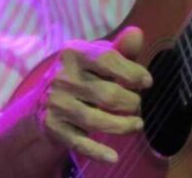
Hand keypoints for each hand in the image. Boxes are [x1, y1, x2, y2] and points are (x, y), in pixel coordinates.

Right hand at [36, 26, 152, 163]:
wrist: (44, 100)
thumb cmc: (83, 74)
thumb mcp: (98, 57)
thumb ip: (120, 48)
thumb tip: (138, 34)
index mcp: (73, 53)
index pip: (108, 60)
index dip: (133, 73)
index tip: (147, 82)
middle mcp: (61, 78)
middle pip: (108, 95)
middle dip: (131, 102)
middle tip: (137, 105)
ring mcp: (56, 104)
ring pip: (97, 121)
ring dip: (123, 126)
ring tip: (137, 124)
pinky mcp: (53, 128)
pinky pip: (80, 143)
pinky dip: (98, 152)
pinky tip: (113, 157)